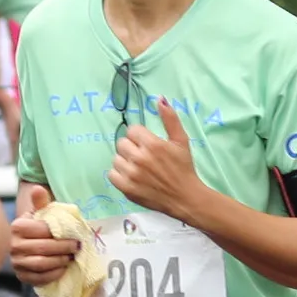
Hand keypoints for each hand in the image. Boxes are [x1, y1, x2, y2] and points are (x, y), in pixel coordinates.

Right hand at [7, 183, 82, 285]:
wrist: (30, 244)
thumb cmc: (40, 226)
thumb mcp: (41, 212)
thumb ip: (41, 201)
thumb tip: (38, 189)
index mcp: (18, 226)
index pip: (42, 231)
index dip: (61, 235)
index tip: (76, 236)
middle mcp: (14, 245)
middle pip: (43, 248)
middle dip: (64, 248)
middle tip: (77, 248)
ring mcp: (17, 262)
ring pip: (41, 264)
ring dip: (60, 262)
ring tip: (71, 258)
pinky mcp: (22, 276)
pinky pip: (39, 278)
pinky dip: (54, 274)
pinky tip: (63, 269)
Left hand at [107, 103, 207, 220]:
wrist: (184, 198)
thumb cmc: (183, 168)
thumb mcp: (181, 140)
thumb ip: (170, 118)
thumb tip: (160, 99)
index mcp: (152, 144)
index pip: (132, 130)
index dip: (140, 137)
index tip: (148, 145)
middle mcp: (139, 158)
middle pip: (122, 143)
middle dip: (132, 148)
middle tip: (144, 157)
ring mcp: (131, 174)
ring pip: (116, 158)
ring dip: (125, 161)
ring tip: (138, 167)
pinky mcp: (126, 189)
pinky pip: (112, 174)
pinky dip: (119, 175)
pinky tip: (131, 176)